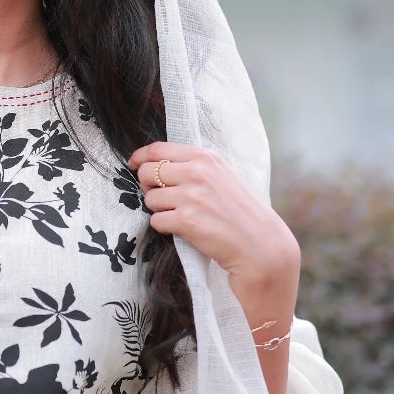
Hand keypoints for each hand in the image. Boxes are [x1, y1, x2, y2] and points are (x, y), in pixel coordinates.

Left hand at [128, 140, 299, 307]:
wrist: (259, 244)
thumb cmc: (239, 212)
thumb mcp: (221, 176)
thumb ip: (194, 166)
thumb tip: (157, 163)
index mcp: (205, 158)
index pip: (158, 149)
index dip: (140, 157)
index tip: (134, 164)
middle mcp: (197, 172)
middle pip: (147, 173)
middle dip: (148, 187)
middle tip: (163, 198)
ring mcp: (191, 196)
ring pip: (150, 199)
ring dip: (159, 209)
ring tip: (180, 216)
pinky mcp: (186, 221)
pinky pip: (156, 220)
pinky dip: (164, 227)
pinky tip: (182, 229)